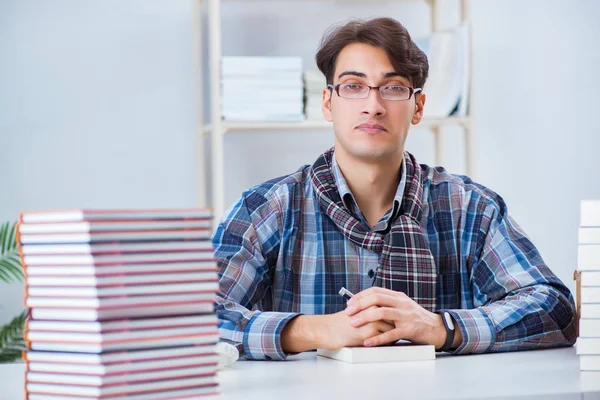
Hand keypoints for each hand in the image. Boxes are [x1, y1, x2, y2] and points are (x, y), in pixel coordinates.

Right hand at [280, 308, 395, 352]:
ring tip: (395, 338)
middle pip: (394, 316)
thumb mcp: (357, 311)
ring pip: (392, 327)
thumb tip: (385, 316)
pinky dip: (388, 341)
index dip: (396, 314)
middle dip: (398, 324)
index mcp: (370, 301)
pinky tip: (387, 343)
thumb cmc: (341, 322)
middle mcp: (373, 308)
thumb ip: (370, 310)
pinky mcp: (370, 331)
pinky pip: (386, 338)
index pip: (390, 307)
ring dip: (395, 333)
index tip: (399, 321)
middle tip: (401, 329)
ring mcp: (372, 319)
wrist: (328, 330)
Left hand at [345, 287, 457, 348]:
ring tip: (353, 323)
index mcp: (398, 296)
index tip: (349, 303)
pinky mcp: (409, 330)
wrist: (436, 328)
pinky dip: (377, 338)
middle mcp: (401, 303)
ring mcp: (406, 316)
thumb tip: (366, 303)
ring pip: (382, 313)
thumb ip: (388, 303)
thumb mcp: (402, 306)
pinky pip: (390, 334)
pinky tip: (367, 342)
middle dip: (360, 304)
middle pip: (377, 298)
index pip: (375, 291)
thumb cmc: (415, 318)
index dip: (360, 296)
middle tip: (348, 313)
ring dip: (365, 317)